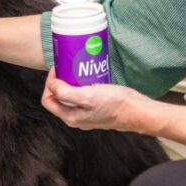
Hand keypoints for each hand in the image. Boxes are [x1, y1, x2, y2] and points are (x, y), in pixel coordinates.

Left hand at [41, 68, 158, 133]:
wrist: (137, 111)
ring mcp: (86, 114)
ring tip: (78, 69)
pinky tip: (90, 76)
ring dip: (71, 82)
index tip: (58, 70)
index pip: (48, 100)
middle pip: (58, 98)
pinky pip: (83, 96)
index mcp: (70, 117)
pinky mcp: (96, 108)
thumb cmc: (115, 105)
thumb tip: (52, 85)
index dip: (49, 84)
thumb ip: (66, 93)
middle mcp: (76, 118)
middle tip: (67, 67)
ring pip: (71, 96)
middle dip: (60, 81)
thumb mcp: (87, 96)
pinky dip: (83, 85)